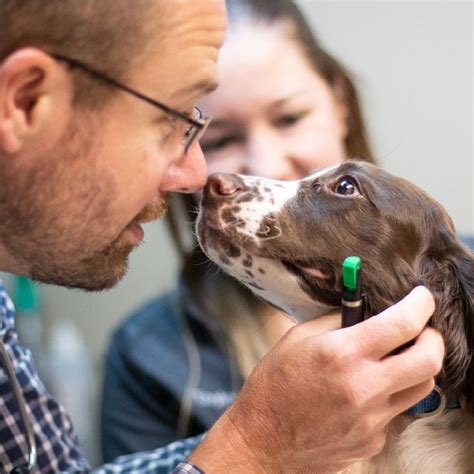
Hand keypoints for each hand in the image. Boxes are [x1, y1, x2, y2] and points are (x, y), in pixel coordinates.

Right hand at [189, 286, 443, 472]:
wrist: (263, 439)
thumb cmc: (274, 386)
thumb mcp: (298, 338)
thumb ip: (337, 320)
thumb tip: (366, 309)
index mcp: (342, 354)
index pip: (402, 323)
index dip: (420, 304)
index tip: (422, 297)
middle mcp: (363, 387)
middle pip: (429, 359)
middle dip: (432, 337)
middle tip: (421, 330)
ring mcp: (372, 418)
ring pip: (422, 387)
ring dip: (416, 366)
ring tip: (394, 359)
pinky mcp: (373, 440)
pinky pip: (396, 410)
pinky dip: (387, 394)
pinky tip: (362, 391)